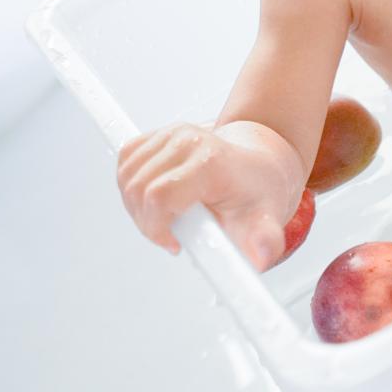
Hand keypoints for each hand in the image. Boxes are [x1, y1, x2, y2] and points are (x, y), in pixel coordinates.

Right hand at [116, 123, 294, 270]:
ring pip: (127, 178)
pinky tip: (157, 199)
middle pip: (138, 189)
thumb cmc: (258, 192)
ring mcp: (171, 133)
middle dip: (148, 223)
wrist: (256, 164)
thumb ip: (266, 241)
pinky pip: (125, 163)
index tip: (175, 244)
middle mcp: (188, 140)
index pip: (159, 196)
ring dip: (138, 208)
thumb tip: (261, 258)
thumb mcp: (266, 219)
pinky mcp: (157, 133)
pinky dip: (131, 187)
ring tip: (168, 218)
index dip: (157, 228)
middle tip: (172, 235)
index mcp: (211, 161)